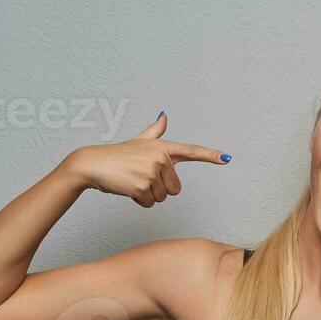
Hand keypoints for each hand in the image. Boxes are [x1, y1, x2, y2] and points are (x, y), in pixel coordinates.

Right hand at [65, 112, 228, 207]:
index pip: (191, 151)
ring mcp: (152, 172)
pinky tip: (128, 188)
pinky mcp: (143, 186)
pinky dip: (139, 200)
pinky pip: (150, 203)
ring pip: (163, 198)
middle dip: (159, 188)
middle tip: (140, 176)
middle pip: (175, 189)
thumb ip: (155, 132)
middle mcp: (161, 158)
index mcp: (163, 148)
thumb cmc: (117, 155)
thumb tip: (164, 115)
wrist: (93, 164)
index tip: (227, 158)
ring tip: (133, 180)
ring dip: (148, 195)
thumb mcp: (139, 142)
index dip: (210, 155)